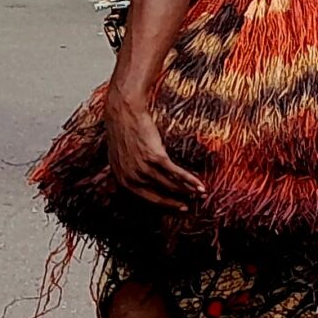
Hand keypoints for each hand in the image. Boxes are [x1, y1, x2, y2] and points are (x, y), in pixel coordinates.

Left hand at [103, 91, 204, 210]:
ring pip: (170, 185)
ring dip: (187, 190)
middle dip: (176, 202)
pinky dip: (189, 180)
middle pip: (159, 195)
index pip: (146, 198)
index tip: (175, 206)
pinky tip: (199, 184)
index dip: (163, 203)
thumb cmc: (121, 130)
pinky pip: (176, 173)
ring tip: (199, 193)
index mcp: (122, 179)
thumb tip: (131, 179)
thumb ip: (125, 170)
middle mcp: (131, 177)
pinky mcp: (155, 157)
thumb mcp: (117, 156)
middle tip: (188, 206)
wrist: (123, 111)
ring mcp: (143, 168)